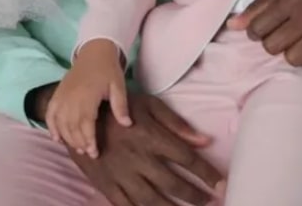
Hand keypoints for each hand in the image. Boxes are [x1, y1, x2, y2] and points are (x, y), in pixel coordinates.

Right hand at [46, 39, 129, 157]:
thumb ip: (121, 105)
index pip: (85, 122)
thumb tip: (127, 124)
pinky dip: (51, 126)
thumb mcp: (118, 85)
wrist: (94, 51)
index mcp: (87, 95)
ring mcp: (62, 94)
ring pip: (60, 121)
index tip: (94, 152)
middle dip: (78, 142)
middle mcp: (71, 96)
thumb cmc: (108, 69)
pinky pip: (50, 112)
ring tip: (77, 148)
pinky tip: (56, 138)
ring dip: (66, 137)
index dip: (88, 139)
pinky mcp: (58, 93)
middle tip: (88, 153)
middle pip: (71, 125)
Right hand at [69, 93, 223, 205]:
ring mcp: (121, 174)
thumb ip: (175, 122)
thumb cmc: (118, 108)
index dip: (207, 174)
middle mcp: (137, 158)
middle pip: (173, 184)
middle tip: (210, 201)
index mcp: (148, 136)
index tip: (222, 185)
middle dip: (196, 196)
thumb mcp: (147, 105)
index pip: (185, 158)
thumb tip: (204, 141)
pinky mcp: (107, 185)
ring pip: (153, 201)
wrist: (79, 117)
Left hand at [227, 0, 301, 67]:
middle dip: (271, 42)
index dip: (255, 31)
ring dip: (291, 52)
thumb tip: (232, 26)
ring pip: (294, 60)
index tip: (262, 27)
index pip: (257, 29)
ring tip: (297, 40)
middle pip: (272, 47)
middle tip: (280, 33)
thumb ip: (257, 6)